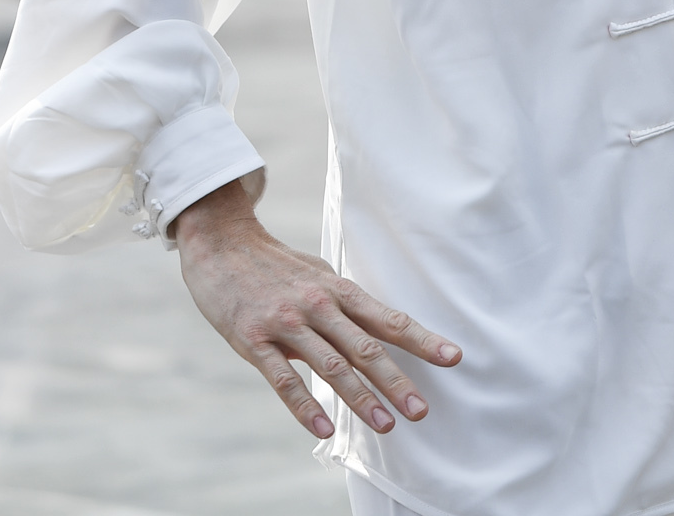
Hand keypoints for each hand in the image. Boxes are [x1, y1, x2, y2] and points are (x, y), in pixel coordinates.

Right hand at [172, 173, 460, 440]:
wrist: (220, 245)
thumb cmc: (275, 265)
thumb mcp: (317, 275)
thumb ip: (345, 305)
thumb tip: (380, 331)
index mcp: (337, 289)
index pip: (387, 319)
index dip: (422, 339)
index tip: (453, 357)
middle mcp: (317, 304)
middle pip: (365, 347)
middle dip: (396, 381)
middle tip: (420, 410)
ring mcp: (285, 322)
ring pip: (330, 366)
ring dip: (360, 398)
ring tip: (385, 425)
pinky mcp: (253, 339)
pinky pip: (283, 379)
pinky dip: (305, 405)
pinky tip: (324, 428)